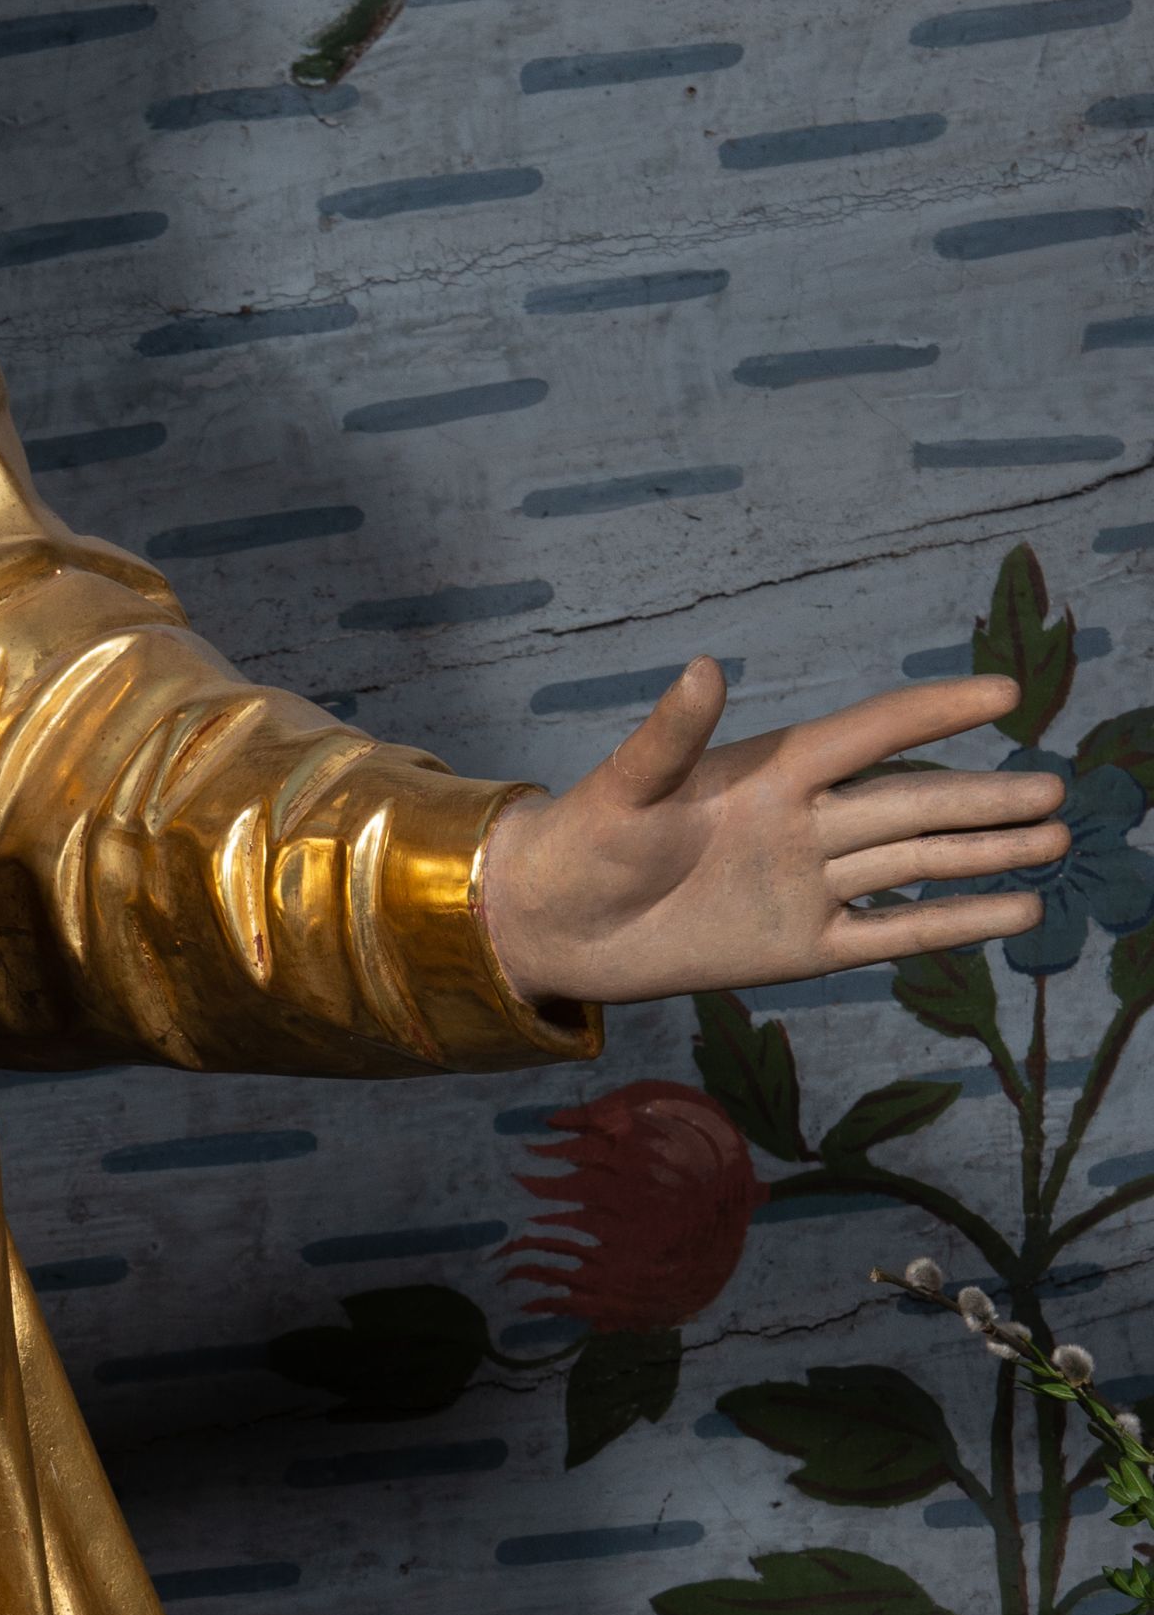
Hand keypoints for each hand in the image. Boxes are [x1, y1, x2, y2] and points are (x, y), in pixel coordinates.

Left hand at [479, 660, 1069, 1007]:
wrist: (555, 924)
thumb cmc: (581, 842)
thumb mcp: (620, 790)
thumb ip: (668, 737)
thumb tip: (701, 669)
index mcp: (770, 772)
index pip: (870, 733)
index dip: (933, 713)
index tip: (1005, 692)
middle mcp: (803, 823)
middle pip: (911, 803)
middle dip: (984, 798)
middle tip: (1058, 789)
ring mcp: (807, 884)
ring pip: (914, 863)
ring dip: (983, 854)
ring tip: (1054, 843)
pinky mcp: (800, 946)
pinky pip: (889, 931)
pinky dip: (948, 923)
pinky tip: (1008, 913)